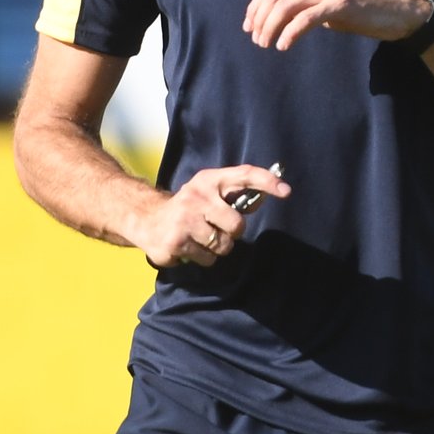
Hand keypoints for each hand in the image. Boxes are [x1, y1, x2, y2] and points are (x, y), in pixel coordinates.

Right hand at [127, 164, 290, 266]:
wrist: (146, 219)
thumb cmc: (188, 207)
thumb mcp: (208, 194)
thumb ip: (234, 196)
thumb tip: (262, 198)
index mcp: (208, 180)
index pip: (243, 174)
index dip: (267, 181)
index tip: (286, 191)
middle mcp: (196, 196)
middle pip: (236, 225)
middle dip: (231, 233)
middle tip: (215, 229)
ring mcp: (184, 219)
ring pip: (223, 246)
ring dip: (215, 248)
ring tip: (199, 238)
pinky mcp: (176, 242)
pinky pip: (207, 259)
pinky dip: (203, 258)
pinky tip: (189, 247)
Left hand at [243, 0, 428, 50]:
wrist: (398, 10)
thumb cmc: (361, 5)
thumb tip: (272, 15)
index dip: (255, 5)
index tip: (249, 25)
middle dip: (260, 18)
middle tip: (256, 39)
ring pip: (285, 6)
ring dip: (270, 27)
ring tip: (266, 44)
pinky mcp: (340, 2)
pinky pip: (305, 18)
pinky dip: (290, 33)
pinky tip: (284, 45)